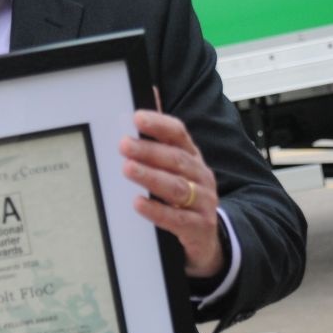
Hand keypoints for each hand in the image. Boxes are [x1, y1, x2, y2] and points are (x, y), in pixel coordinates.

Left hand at [121, 109, 224, 278]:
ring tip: (128, 169)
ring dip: (151, 177)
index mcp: (192, 157)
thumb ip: (159, 136)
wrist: (208, 240)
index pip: (179, 134)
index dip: (159, 125)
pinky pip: (178, 219)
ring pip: (177, 187)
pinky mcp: (199, 227)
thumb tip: (149, 92)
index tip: (137, 118)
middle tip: (124, 145)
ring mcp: (203, 202)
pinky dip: (157, 211)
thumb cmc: (184, 198)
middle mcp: (200, 176)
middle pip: (176, 159)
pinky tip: (138, 204)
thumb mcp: (174, 168)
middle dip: (149, 151)